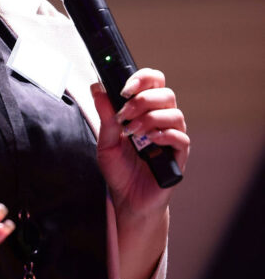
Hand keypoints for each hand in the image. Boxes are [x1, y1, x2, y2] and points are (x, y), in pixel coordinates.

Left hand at [91, 68, 189, 218]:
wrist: (128, 199)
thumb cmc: (120, 170)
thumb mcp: (105, 141)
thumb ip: (105, 115)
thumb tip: (97, 88)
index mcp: (145, 111)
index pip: (153, 82)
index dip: (143, 79)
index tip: (125, 89)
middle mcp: (161, 120)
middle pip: (166, 94)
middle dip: (143, 100)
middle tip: (124, 115)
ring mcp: (172, 137)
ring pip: (175, 113)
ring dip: (151, 119)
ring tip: (132, 133)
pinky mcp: (179, 155)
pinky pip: (181, 137)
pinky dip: (164, 135)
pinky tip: (149, 142)